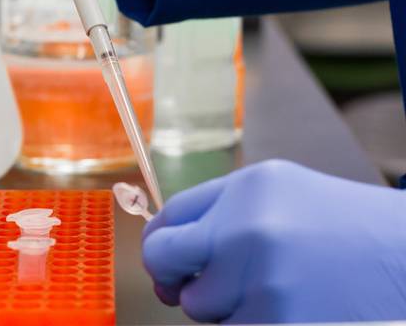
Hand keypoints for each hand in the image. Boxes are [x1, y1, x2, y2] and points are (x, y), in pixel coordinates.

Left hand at [142, 160, 405, 322]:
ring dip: (222, 305)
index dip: (161, 242)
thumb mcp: (280, 190)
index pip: (167, 218)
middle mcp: (245, 232)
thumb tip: (165, 248)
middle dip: (174, 275)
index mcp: (245, 191)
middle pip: (164, 261)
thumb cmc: (342, 224)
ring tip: (272, 287)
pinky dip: (250, 324)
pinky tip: (287, 307)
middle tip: (198, 280)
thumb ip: (219, 208)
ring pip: (199, 307)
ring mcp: (261, 284)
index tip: (168, 257)